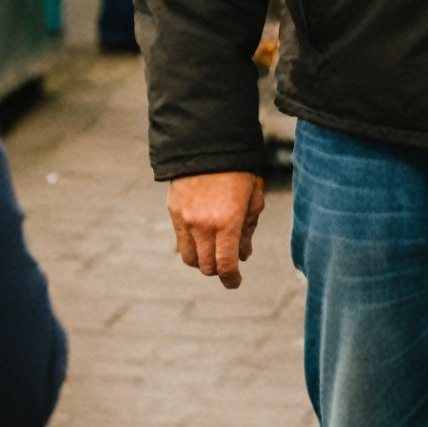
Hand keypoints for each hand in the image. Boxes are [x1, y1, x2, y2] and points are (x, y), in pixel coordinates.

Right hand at [168, 171, 264, 289]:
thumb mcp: (253, 197)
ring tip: (214, 250)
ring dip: (203, 261)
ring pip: (190, 259)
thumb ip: (248, 228)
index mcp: (227, 222)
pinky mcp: (174, 213)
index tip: (236, 282)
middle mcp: (203, 225)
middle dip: (219, 270)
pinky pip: (181, 242)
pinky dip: (192, 246)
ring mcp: (185, 220)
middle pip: (207, 267)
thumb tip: (244, 254)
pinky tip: (203, 236)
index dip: (232, 279)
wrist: (207, 144)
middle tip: (228, 262)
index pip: (226, 264)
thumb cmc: (238, 170)